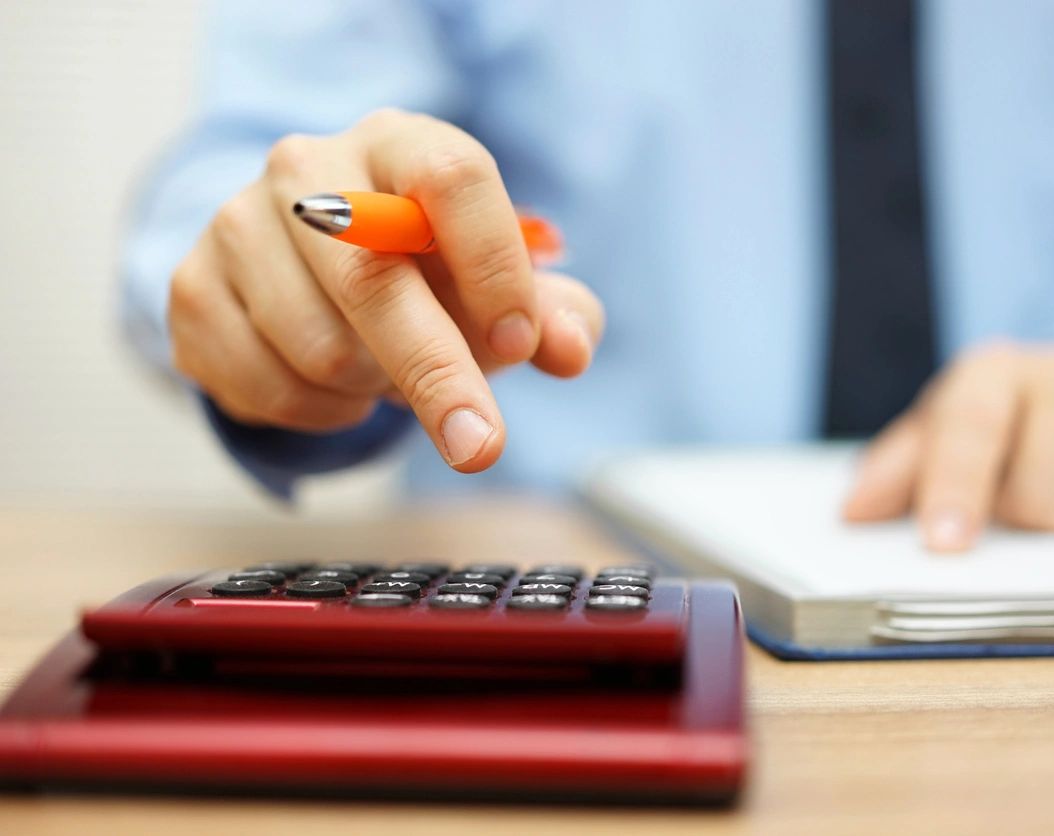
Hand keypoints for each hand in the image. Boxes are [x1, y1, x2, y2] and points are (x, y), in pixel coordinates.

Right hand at [168, 109, 603, 471]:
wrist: (308, 261)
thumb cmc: (425, 268)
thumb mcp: (499, 284)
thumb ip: (552, 314)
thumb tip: (569, 348)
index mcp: (400, 143)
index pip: (451, 177)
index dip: (492, 266)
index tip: (520, 344)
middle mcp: (308, 166)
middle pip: (372, 278)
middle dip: (438, 375)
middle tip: (480, 447)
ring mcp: (237, 223)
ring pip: (321, 348)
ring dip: (374, 388)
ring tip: (386, 367)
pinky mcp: (192, 288)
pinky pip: (267, 386)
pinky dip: (320, 411)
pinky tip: (334, 383)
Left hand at [842, 343, 1053, 551]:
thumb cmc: (996, 421)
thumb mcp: (936, 437)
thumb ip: (893, 475)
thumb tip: (854, 512)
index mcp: (990, 372)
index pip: (971, 432)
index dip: (956, 492)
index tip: (945, 544)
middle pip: (1045, 497)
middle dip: (1026, 522)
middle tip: (1020, 503)